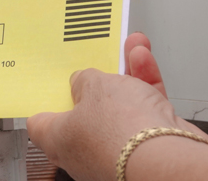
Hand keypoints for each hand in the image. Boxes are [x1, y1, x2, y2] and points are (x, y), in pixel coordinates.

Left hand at [26, 33, 207, 180]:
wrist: (166, 159)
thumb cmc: (119, 130)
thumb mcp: (93, 85)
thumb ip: (84, 79)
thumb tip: (83, 82)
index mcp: (59, 141)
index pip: (41, 124)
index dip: (46, 101)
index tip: (51, 82)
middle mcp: (85, 150)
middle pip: (86, 109)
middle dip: (97, 80)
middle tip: (97, 60)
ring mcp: (117, 150)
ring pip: (119, 107)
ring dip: (126, 76)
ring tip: (130, 48)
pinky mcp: (147, 147)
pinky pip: (142, 113)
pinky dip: (144, 87)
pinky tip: (144, 60)